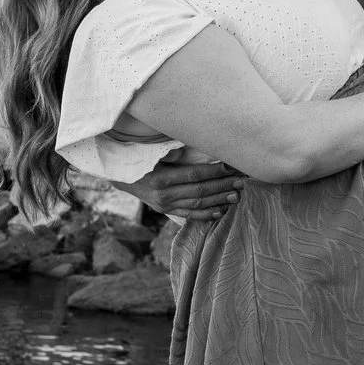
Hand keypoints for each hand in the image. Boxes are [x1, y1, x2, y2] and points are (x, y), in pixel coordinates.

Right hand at [117, 159, 242, 222]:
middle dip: (222, 186)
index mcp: (160, 177)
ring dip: (219, 200)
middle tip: (241, 181)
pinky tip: (221, 211)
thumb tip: (195, 149)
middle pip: (199, 191)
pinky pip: (189, 215)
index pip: (194, 175)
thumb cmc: (141, 159)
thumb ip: (173, 152)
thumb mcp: (153, 153)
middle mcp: (163, 195)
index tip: (231, 166)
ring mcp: (165, 205)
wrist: (123, 177)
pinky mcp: (166, 211)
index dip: (214, 172)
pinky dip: (206, 214)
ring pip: (197, 204)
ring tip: (236, 196)